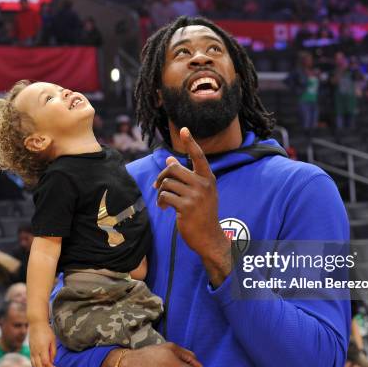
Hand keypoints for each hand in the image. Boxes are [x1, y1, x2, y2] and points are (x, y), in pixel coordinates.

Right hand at [30, 322, 57, 366]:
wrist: (36, 324)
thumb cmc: (46, 331)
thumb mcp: (53, 340)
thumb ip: (53, 352)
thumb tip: (52, 362)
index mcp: (42, 348)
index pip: (46, 363)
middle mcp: (35, 351)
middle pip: (39, 366)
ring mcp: (32, 352)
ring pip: (35, 366)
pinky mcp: (30, 351)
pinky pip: (32, 362)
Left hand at [154, 127, 230, 285]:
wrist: (209, 237)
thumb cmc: (203, 213)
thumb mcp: (198, 193)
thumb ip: (186, 176)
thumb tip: (169, 159)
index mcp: (208, 178)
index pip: (199, 156)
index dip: (191, 142)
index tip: (184, 129)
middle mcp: (204, 184)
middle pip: (174, 168)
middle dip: (162, 176)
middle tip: (158, 185)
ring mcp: (196, 196)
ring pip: (167, 183)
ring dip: (160, 192)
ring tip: (163, 200)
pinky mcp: (186, 207)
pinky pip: (165, 196)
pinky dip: (161, 201)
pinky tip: (164, 207)